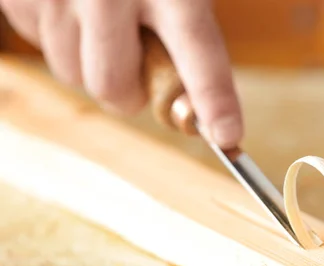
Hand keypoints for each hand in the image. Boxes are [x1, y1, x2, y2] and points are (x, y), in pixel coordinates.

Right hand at [0, 0, 242, 147]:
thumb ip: (187, 25)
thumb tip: (195, 103)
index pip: (199, 53)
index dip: (215, 100)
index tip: (228, 136)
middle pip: (114, 87)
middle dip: (129, 92)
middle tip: (138, 72)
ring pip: (72, 72)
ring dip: (92, 64)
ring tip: (105, 26)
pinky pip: (38, 43)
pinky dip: (60, 37)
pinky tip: (73, 7)